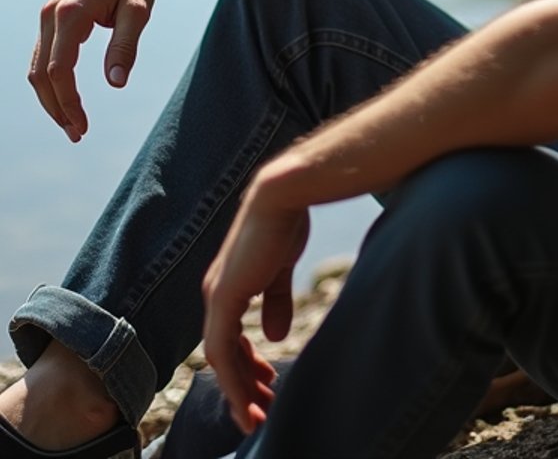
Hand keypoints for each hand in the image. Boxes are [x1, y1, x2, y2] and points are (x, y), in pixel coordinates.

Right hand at [29, 0, 155, 140]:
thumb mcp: (139, 10)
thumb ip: (126, 46)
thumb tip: (115, 83)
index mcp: (71, 14)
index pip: (59, 70)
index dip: (68, 103)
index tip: (83, 126)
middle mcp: (51, 15)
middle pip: (42, 74)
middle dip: (56, 108)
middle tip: (78, 134)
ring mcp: (48, 15)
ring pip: (37, 67)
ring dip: (50, 98)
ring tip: (72, 123)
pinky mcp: (52, 16)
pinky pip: (43, 55)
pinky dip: (50, 80)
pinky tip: (66, 97)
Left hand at [202, 177, 309, 435]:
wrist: (282, 197)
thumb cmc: (284, 224)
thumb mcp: (280, 270)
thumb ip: (274, 300)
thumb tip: (275, 334)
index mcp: (230, 286)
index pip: (231, 338)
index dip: (247, 365)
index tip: (266, 386)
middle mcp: (217, 294)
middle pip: (224, 354)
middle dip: (242, 386)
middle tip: (259, 413)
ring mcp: (217, 297)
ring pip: (220, 359)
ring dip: (237, 391)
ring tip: (254, 417)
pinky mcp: (224, 298)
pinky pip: (222, 350)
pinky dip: (233, 378)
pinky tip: (247, 397)